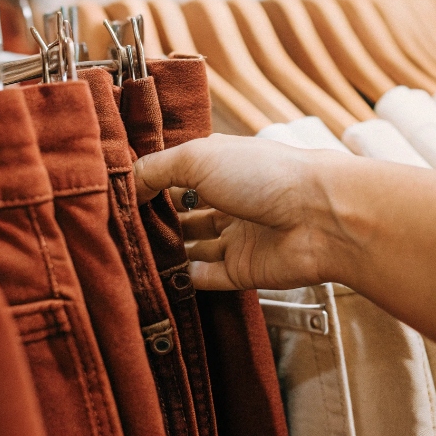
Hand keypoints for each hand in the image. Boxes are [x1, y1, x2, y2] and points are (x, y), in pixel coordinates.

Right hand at [133, 134, 352, 290]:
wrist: (320, 217)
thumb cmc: (265, 174)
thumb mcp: (199, 157)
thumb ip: (157, 169)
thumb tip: (127, 184)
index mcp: (222, 167)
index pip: (177, 175)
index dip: (149, 184)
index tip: (116, 196)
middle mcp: (230, 200)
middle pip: (184, 213)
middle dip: (154, 220)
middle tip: (118, 230)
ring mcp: (238, 237)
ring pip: (194, 246)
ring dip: (166, 250)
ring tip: (130, 255)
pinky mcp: (245, 271)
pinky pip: (208, 277)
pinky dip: (184, 278)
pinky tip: (159, 277)